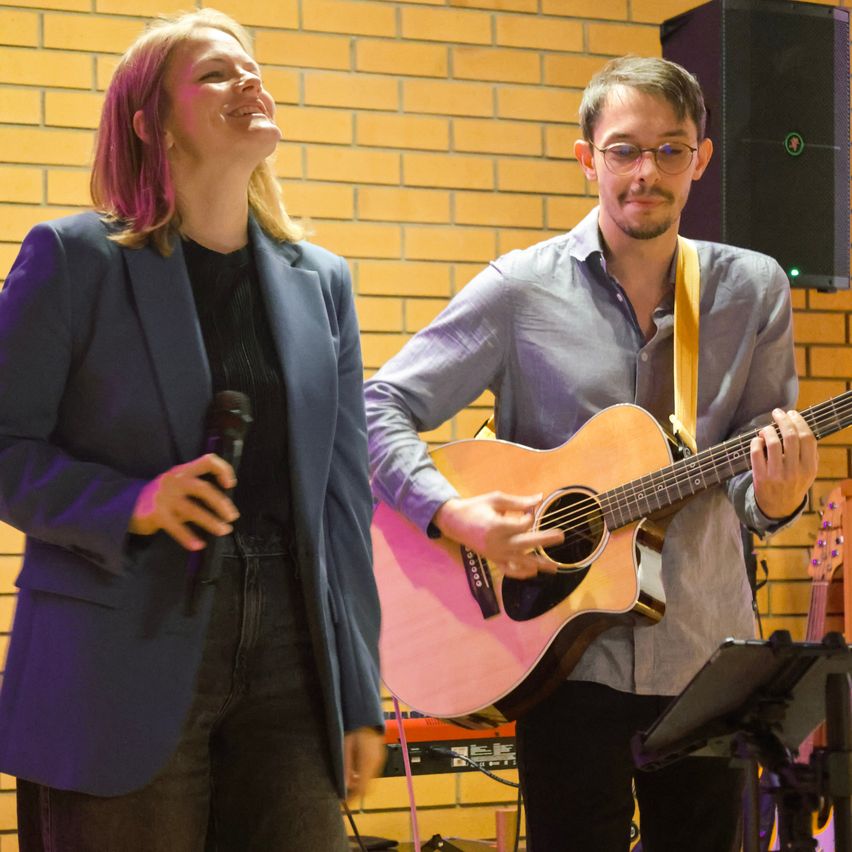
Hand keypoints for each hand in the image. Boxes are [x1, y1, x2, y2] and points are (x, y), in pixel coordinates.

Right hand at [129, 453, 238, 549]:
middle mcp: (174, 480)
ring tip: (224, 530)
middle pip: (203, 488)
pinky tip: (199, 545)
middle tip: (232, 516)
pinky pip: (176, 527)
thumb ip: (197, 493)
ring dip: (211, 521)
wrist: (125, 506)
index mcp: (183, 470)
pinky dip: (188, 537)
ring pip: (192, 509)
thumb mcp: (178, 488)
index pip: (207, 461)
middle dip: (221, 503)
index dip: (222, 469)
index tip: (230, 484)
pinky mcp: (155, 514)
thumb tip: (223, 507)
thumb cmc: (161, 497)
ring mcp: (164, 497)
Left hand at [343, 727, 385, 799]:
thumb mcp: (345, 747)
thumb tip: (345, 785)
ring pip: (370, 780)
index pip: (362, 788)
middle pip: (368, 787)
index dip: (353, 798)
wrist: (366, 715)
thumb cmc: (354, 729)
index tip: (343, 802)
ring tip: (347, 780)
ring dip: (359, 784)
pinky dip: (363, 776)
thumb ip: (346, 766)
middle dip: (356, 792)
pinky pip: (371, 772)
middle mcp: (376, 763)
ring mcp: (379, 760)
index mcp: (368, 761)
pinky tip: (354, 771)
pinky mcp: (379, 757)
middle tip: (343, 793)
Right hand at [433, 492, 563, 579]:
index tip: (531, 509)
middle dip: (545, 540)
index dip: (530, 516)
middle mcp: (497, 543)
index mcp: (497, 525)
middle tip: (561, 536)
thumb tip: (539, 499)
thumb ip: (518, 502)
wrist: (454, 522)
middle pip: (526, 543)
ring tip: (554, 567)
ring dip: (539, 564)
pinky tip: (533, 572)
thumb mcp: (496, 499)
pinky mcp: (493, 560)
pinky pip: (509, 570)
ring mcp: (495, 554)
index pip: (523, 524)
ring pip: (521, 561)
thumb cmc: (476, 507)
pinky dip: (521, 573)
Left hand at [751, 408, 817, 519]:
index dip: (799, 421)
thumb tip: (800, 427)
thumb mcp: (809, 472)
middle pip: (790, 437)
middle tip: (777, 413)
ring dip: (767, 430)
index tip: (792, 413)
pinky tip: (757, 440)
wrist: (779, 507)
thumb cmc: (794, 483)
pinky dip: (755, 442)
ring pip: (772, 443)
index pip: (807, 438)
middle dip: (783, 420)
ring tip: (766, 429)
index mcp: (809, 468)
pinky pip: (756, 453)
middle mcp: (795, 471)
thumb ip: (809, 453)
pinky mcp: (760, 477)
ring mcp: (776, 474)